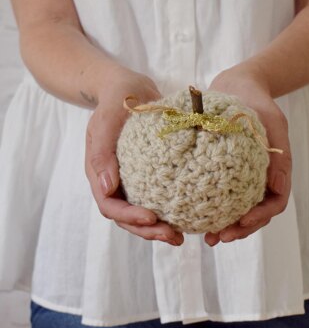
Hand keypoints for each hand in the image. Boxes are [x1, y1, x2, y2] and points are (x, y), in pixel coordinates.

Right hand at [85, 66, 183, 245]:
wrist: (129, 90)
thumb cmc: (116, 99)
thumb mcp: (107, 118)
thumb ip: (102, 151)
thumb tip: (105, 187)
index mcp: (100, 173)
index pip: (110, 205)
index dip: (129, 217)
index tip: (152, 217)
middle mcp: (115, 183)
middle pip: (127, 218)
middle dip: (148, 231)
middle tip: (174, 236)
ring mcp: (132, 183)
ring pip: (142, 215)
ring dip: (160, 229)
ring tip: (181, 237)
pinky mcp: (149, 179)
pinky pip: (158, 201)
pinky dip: (170, 213)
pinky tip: (189, 218)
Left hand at [204, 64, 291, 245]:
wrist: (237, 86)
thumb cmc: (257, 102)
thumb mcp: (273, 122)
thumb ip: (279, 153)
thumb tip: (280, 187)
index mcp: (275, 171)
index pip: (274, 203)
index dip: (260, 218)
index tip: (241, 222)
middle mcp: (259, 179)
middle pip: (255, 215)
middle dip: (239, 230)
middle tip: (218, 238)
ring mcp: (242, 178)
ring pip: (237, 211)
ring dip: (225, 227)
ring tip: (207, 238)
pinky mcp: (223, 173)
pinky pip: (219, 197)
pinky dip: (211, 210)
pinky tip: (195, 217)